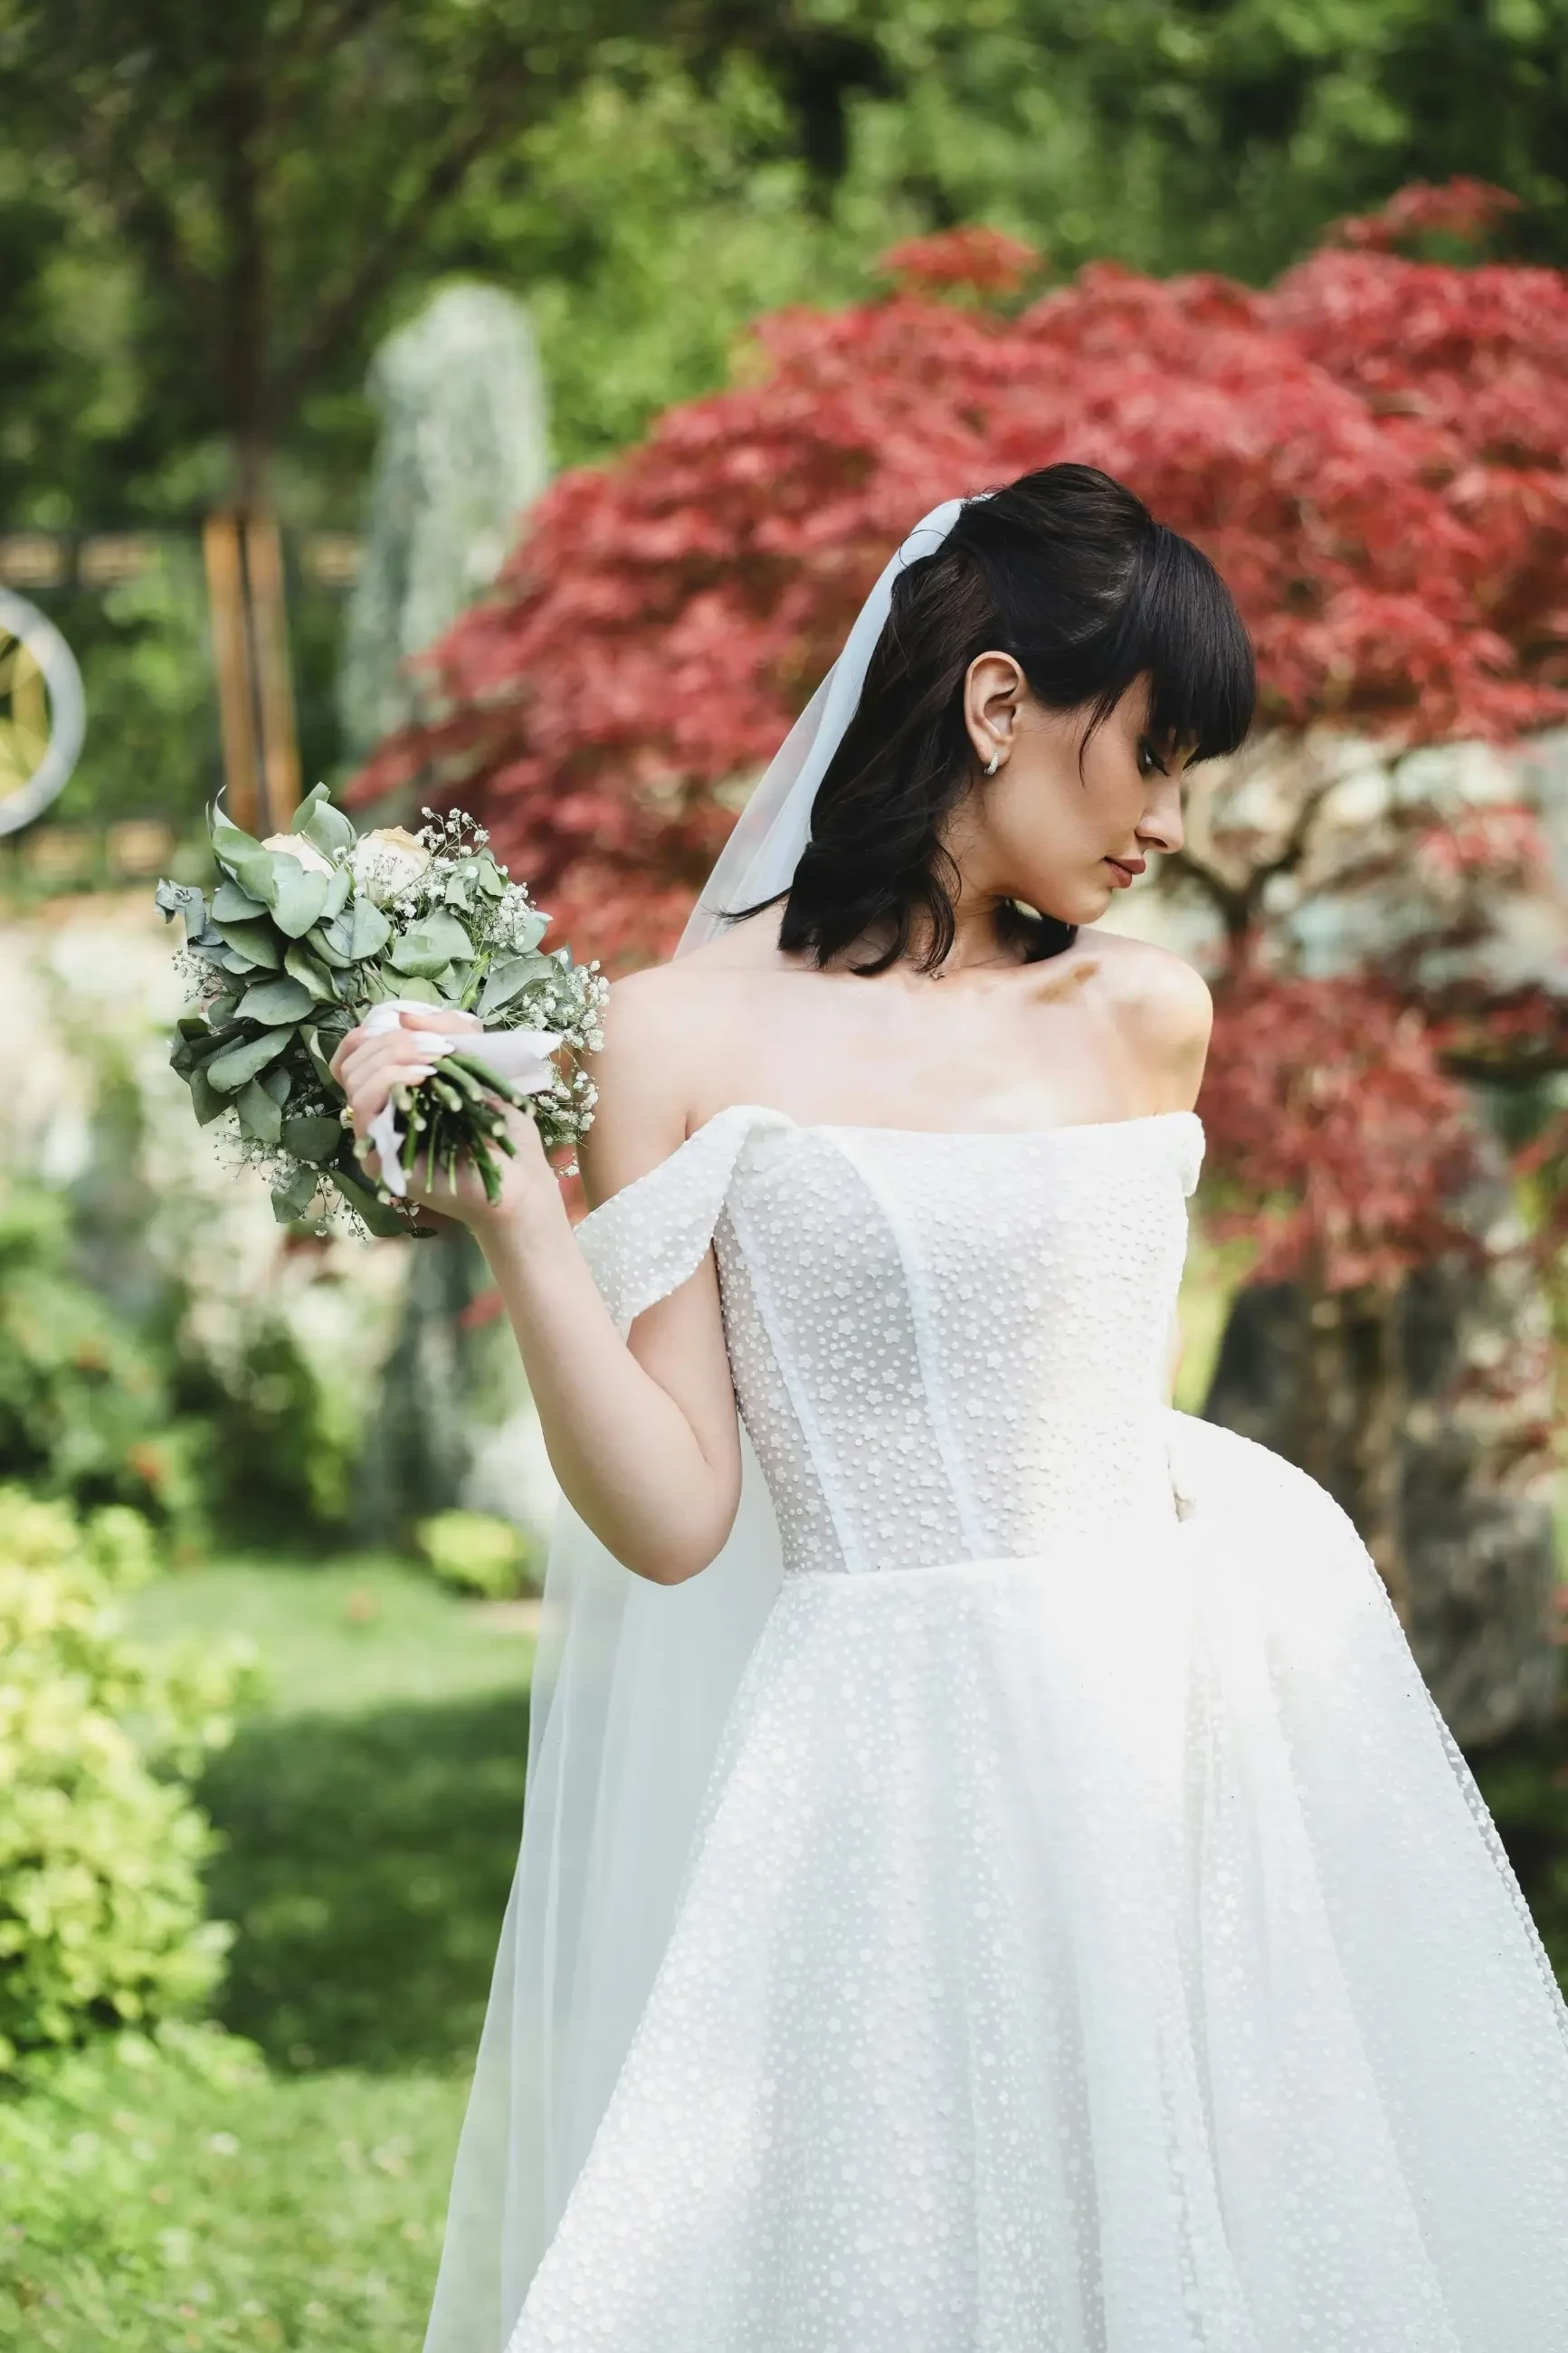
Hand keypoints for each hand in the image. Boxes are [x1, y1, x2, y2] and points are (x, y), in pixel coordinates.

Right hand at [331, 1008, 556, 1228]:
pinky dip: (391, 1083)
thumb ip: (448, 1031)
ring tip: (434, 1062)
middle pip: (352, 1065)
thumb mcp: (479, 1060)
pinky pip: (366, 1111)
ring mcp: (376, 1138)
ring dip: (393, 1059)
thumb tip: (401, 1016)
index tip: (401, 1026)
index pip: (352, 1058)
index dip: (365, 1036)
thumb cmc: (501, 1123)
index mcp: (395, 1091)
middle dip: (391, 1043)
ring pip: (355, 1083)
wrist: (518, 1174)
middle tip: (435, 1048)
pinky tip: (424, 1078)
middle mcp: (379, 1114)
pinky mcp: (379, 1159)